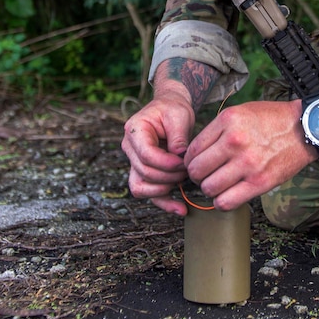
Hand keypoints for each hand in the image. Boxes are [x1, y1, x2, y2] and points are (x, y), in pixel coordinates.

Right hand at [121, 92, 194, 216]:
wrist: (169, 109)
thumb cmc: (173, 110)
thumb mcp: (179, 115)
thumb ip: (178, 136)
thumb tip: (179, 157)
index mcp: (135, 130)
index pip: (146, 155)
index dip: (166, 163)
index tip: (184, 162)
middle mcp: (129, 148)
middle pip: (144, 172)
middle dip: (169, 176)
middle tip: (188, 170)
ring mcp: (134, 162)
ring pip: (141, 187)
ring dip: (164, 189)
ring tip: (183, 182)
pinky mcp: (143, 172)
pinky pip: (148, 193)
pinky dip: (164, 202)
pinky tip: (181, 209)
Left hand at [184, 100, 314, 210]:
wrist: (304, 128)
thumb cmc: (271, 119)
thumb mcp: (240, 112)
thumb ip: (218, 129)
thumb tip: (196, 152)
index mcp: (227, 121)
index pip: (192, 149)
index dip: (189, 161)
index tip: (195, 164)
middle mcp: (234, 141)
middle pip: (197, 170)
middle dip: (196, 176)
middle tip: (204, 176)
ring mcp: (247, 163)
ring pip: (209, 188)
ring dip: (209, 190)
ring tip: (217, 185)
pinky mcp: (260, 182)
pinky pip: (227, 202)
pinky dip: (222, 202)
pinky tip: (227, 195)